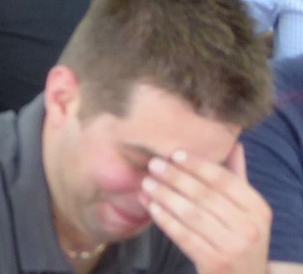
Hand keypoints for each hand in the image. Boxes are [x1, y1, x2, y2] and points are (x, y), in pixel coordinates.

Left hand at [140, 145, 270, 273]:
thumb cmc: (239, 237)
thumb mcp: (246, 210)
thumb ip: (238, 179)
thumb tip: (234, 143)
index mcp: (258, 210)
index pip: (225, 180)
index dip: (199, 165)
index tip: (175, 153)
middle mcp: (250, 228)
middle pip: (205, 195)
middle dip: (176, 177)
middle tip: (154, 164)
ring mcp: (232, 247)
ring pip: (190, 214)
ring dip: (165, 195)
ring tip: (146, 182)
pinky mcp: (213, 262)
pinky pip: (182, 235)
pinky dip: (164, 219)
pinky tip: (151, 206)